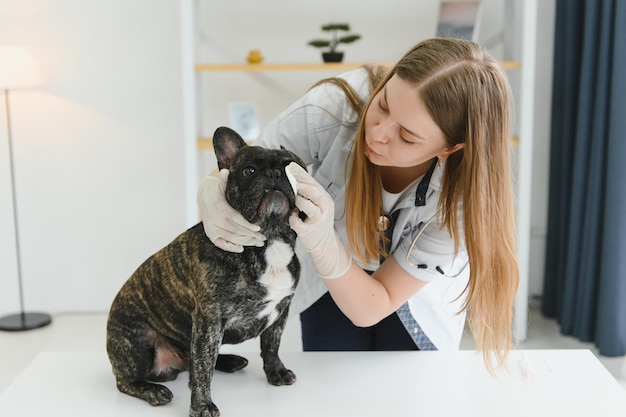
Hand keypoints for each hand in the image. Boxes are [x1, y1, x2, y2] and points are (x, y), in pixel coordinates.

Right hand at [197, 169, 265, 252]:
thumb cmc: (216, 188)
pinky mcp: (211, 233)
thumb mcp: (220, 182)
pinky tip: (241, 248)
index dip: (247, 225)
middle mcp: (214, 219)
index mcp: (219, 207)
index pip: (235, 219)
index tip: (259, 229)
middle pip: (236, 231)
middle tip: (264, 238)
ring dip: (246, 242)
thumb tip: (226, 172)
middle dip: (251, 236)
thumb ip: (224, 178)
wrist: (203, 195)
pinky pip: (221, 243)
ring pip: (231, 238)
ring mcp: (212, 228)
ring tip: (258, 242)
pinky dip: (231, 247)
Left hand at [287, 162, 351, 278]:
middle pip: (315, 193)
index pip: (315, 184)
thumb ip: (309, 191)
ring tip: (294, 200)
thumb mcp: (318, 204)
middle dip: (301, 185)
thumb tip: (295, 172)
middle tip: (290, 181)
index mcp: (325, 200)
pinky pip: (298, 223)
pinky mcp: (309, 232)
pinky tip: (292, 216)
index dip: (302, 176)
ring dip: (299, 201)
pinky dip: (293, 218)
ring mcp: (318, 221)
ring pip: (310, 207)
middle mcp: (324, 209)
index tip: (290, 168)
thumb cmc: (317, 222)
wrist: (324, 245)